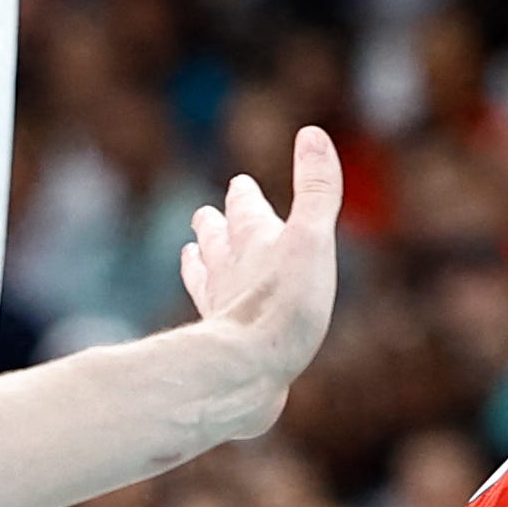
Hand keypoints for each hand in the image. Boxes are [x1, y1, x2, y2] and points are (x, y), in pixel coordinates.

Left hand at [180, 128, 344, 410]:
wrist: (244, 373)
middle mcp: (231, 271)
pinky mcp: (219, 345)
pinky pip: (209, 321)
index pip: (246, 209)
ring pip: (206, 278)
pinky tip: (207, 317)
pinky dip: (207, 309)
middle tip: (203, 216)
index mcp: (255, 241)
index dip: (244, 196)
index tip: (238, 186)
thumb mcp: (311, 240)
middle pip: (218, 240)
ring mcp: (222, 309)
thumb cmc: (283, 307)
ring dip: (201, 263)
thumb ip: (317, 190)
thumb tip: (312, 132)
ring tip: (190, 255)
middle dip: (215, 226)